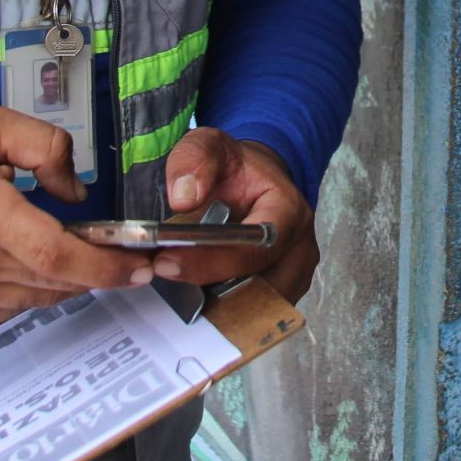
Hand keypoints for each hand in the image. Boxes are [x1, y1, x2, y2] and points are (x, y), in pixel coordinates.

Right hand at [0, 106, 150, 328]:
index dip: (107, 267)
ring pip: (36, 297)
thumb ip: (43, 145)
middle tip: (112, 251)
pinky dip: (26, 287)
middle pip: (57, 282)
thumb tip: (75, 194)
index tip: (140, 267)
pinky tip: (13, 257)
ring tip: (52, 244)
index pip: (59, 257)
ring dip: (60, 278)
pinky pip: (9, 307)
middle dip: (94, 270)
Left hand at [157, 129, 319, 303]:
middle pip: (258, 287)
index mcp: (288, 210)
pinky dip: (219, 313)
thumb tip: (183, 198)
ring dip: (213, 308)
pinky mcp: (276, 295)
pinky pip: (250, 315)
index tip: (168, 262)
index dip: (214, 259)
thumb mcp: (210, 145)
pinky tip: (187, 302)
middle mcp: (298, 249)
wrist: (254, 182)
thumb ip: (195, 159)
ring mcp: (291, 277)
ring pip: (254, 309)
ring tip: (171, 295)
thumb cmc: (237, 167)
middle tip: (162, 280)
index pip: (259, 245)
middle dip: (210, 291)